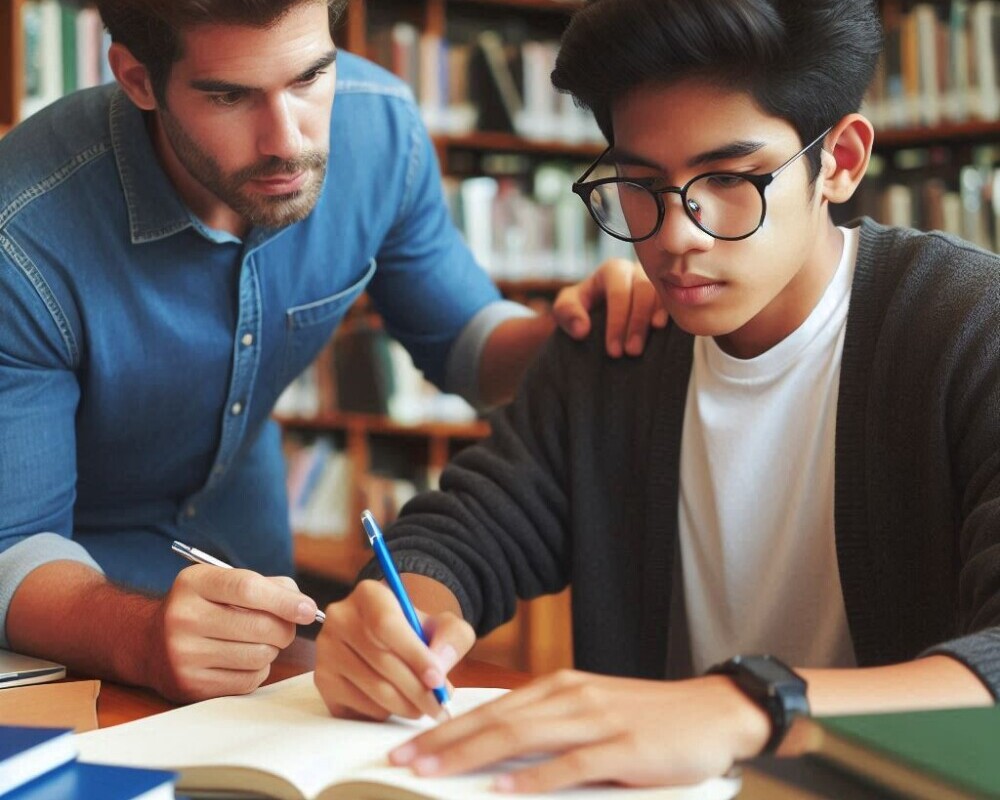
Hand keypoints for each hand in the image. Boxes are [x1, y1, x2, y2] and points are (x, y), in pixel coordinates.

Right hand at [148, 565, 318, 701]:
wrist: (149, 643)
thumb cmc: (203, 607)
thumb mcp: (222, 583)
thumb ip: (265, 586)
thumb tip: (303, 606)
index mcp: (194, 583)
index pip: (247, 588)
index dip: (285, 600)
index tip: (309, 609)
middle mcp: (183, 618)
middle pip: (260, 626)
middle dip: (285, 628)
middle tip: (284, 627)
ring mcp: (184, 655)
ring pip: (259, 656)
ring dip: (271, 650)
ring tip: (258, 641)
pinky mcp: (191, 686)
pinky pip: (249, 680)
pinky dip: (258, 670)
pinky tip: (243, 659)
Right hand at [314, 579, 474, 720]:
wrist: (391, 641)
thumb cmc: (419, 633)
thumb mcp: (445, 625)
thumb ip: (452, 638)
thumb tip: (438, 666)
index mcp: (369, 594)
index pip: (386, 625)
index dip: (414, 656)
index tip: (437, 680)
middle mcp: (339, 618)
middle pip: (381, 662)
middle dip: (418, 691)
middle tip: (440, 707)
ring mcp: (326, 651)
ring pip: (373, 690)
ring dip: (406, 706)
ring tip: (426, 706)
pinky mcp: (323, 682)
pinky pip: (360, 707)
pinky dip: (386, 713)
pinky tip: (399, 704)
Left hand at [389, 670, 769, 792]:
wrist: (714, 711)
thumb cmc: (650, 718)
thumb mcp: (595, 711)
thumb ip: (552, 727)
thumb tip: (500, 758)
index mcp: (562, 687)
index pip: (493, 707)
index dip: (448, 727)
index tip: (412, 743)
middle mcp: (572, 696)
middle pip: (496, 720)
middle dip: (444, 742)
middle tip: (403, 759)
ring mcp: (597, 720)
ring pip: (521, 736)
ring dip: (471, 756)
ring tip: (432, 771)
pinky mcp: (623, 748)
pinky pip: (570, 764)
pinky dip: (532, 778)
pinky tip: (502, 789)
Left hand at [552, 258, 667, 357]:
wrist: (596, 313)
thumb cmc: (580, 309)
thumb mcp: (565, 308)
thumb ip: (566, 313)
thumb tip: (582, 329)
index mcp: (613, 271)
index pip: (618, 292)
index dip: (617, 322)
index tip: (613, 351)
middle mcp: (637, 272)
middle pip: (643, 292)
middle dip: (637, 323)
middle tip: (631, 353)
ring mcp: (657, 283)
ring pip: (662, 296)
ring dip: (654, 322)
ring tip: (647, 348)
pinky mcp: (669, 297)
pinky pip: (676, 302)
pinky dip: (673, 317)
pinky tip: (668, 333)